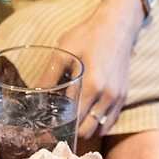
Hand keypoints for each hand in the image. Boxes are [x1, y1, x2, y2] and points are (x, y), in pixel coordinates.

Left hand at [58, 0, 143, 144]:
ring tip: (74, 122)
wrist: (118, 26)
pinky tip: (89, 115)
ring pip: (101, 128)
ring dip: (88, 129)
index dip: (62, 128)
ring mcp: (119, 97)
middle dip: (73, 131)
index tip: (51, 130)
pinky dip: (100, 123)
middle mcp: (108, 96)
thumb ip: (49, 75)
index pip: (76, 120)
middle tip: (60, 127)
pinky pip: (112, 120)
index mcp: (92, 86)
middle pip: (88, 130)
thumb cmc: (89, 36)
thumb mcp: (64, 52)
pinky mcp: (125, 95)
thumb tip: (34, 93)